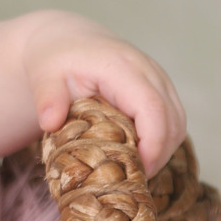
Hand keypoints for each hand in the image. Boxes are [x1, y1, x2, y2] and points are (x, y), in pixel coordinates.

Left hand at [21, 14, 185, 176]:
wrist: (67, 40)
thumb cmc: (55, 60)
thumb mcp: (43, 75)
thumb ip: (47, 98)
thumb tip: (50, 123)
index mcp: (120, 66)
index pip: (152, 108)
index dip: (152, 143)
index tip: (137, 171)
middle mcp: (147, 69)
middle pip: (172, 119)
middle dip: (158, 154)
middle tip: (133, 180)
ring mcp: (158, 77)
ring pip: (177, 122)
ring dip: (162, 150)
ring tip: (134, 170)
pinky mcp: (160, 87)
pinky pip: (172, 119)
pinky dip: (162, 141)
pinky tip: (138, 155)